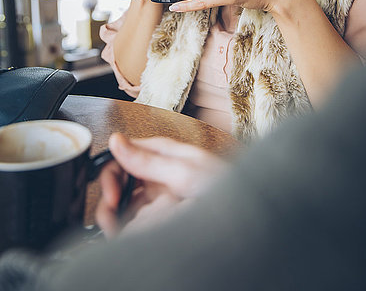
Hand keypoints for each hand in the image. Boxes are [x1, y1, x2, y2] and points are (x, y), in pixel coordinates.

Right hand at [96, 134, 225, 237]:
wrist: (245, 211)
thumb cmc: (223, 186)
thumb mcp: (184, 172)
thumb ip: (148, 159)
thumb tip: (116, 140)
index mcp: (161, 151)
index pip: (122, 154)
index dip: (111, 174)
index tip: (111, 195)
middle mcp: (157, 170)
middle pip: (120, 180)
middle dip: (111, 197)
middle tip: (113, 214)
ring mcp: (160, 191)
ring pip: (125, 201)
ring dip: (117, 215)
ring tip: (118, 229)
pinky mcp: (162, 212)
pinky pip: (136, 218)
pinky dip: (128, 226)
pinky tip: (130, 233)